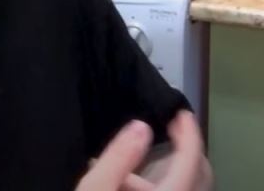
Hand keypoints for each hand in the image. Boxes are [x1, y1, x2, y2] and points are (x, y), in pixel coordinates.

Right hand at [76, 111, 208, 190]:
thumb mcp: (97, 187)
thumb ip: (119, 157)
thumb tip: (140, 126)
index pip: (190, 162)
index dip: (189, 134)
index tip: (181, 112)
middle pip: (198, 176)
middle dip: (187, 149)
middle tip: (172, 126)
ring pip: (181, 187)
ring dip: (168, 171)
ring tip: (130, 159)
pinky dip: (156, 185)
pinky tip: (122, 182)